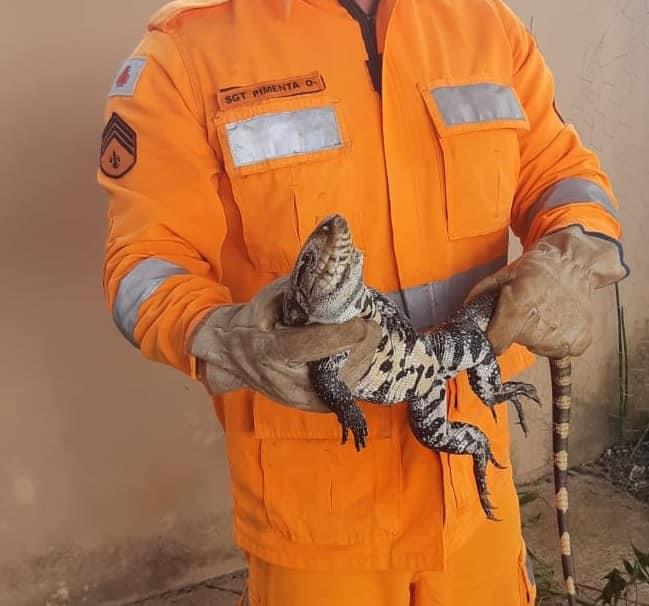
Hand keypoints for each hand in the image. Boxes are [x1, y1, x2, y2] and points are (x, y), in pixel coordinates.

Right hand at [189, 276, 381, 411]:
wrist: (233, 358)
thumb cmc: (251, 324)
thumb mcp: (267, 300)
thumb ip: (298, 292)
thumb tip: (333, 280)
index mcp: (271, 351)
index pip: (312, 345)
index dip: (343, 334)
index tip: (364, 321)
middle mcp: (287, 382)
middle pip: (338, 367)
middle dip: (361, 344)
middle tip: (371, 323)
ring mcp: (302, 400)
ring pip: (347, 381)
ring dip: (361, 356)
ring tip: (366, 335)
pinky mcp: (314, 406)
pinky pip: (345, 388)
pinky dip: (355, 368)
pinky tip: (357, 352)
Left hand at [465, 226, 626, 357]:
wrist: (575, 261)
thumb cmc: (538, 266)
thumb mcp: (504, 274)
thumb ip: (481, 294)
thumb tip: (465, 311)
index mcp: (518, 310)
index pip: (495, 343)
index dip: (493, 337)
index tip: (496, 331)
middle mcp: (540, 327)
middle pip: (518, 343)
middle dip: (516, 330)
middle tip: (527, 309)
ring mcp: (562, 337)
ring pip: (539, 347)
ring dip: (538, 334)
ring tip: (545, 310)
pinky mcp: (579, 341)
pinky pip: (561, 350)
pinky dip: (558, 338)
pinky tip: (559, 317)